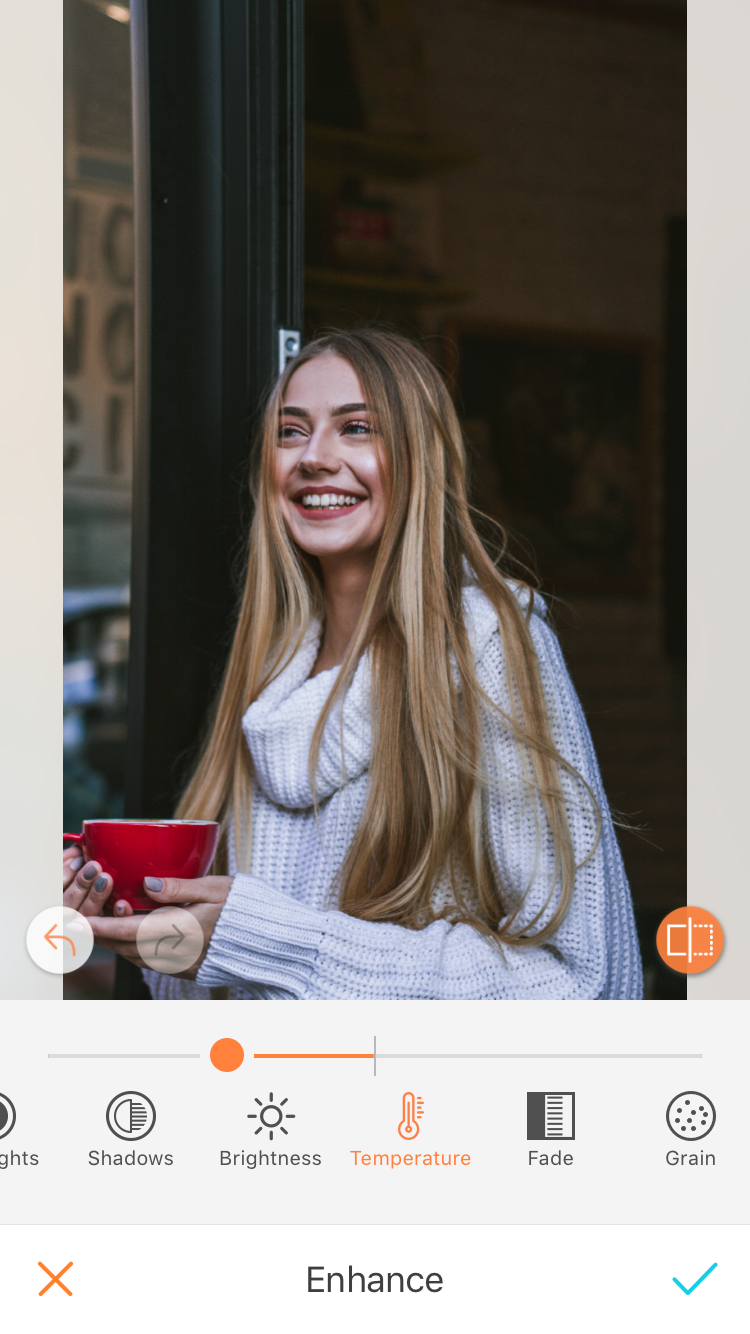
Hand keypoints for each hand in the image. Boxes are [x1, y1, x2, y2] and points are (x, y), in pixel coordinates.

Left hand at [63, 862, 231, 979]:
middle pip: (123, 947)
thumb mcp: (216, 889)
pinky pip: (148, 959)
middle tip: (81, 913)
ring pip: (133, 955)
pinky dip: (134, 945)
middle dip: (101, 932)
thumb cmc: (245, 911)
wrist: (270, 944)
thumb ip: (179, 887)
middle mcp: (174, 954)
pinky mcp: (183, 969)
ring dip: (116, 939)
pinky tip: (133, 927)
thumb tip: (147, 883)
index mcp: (179, 932)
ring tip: (105, 916)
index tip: (73, 920)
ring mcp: (178, 965)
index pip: (126, 932)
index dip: (97, 926)